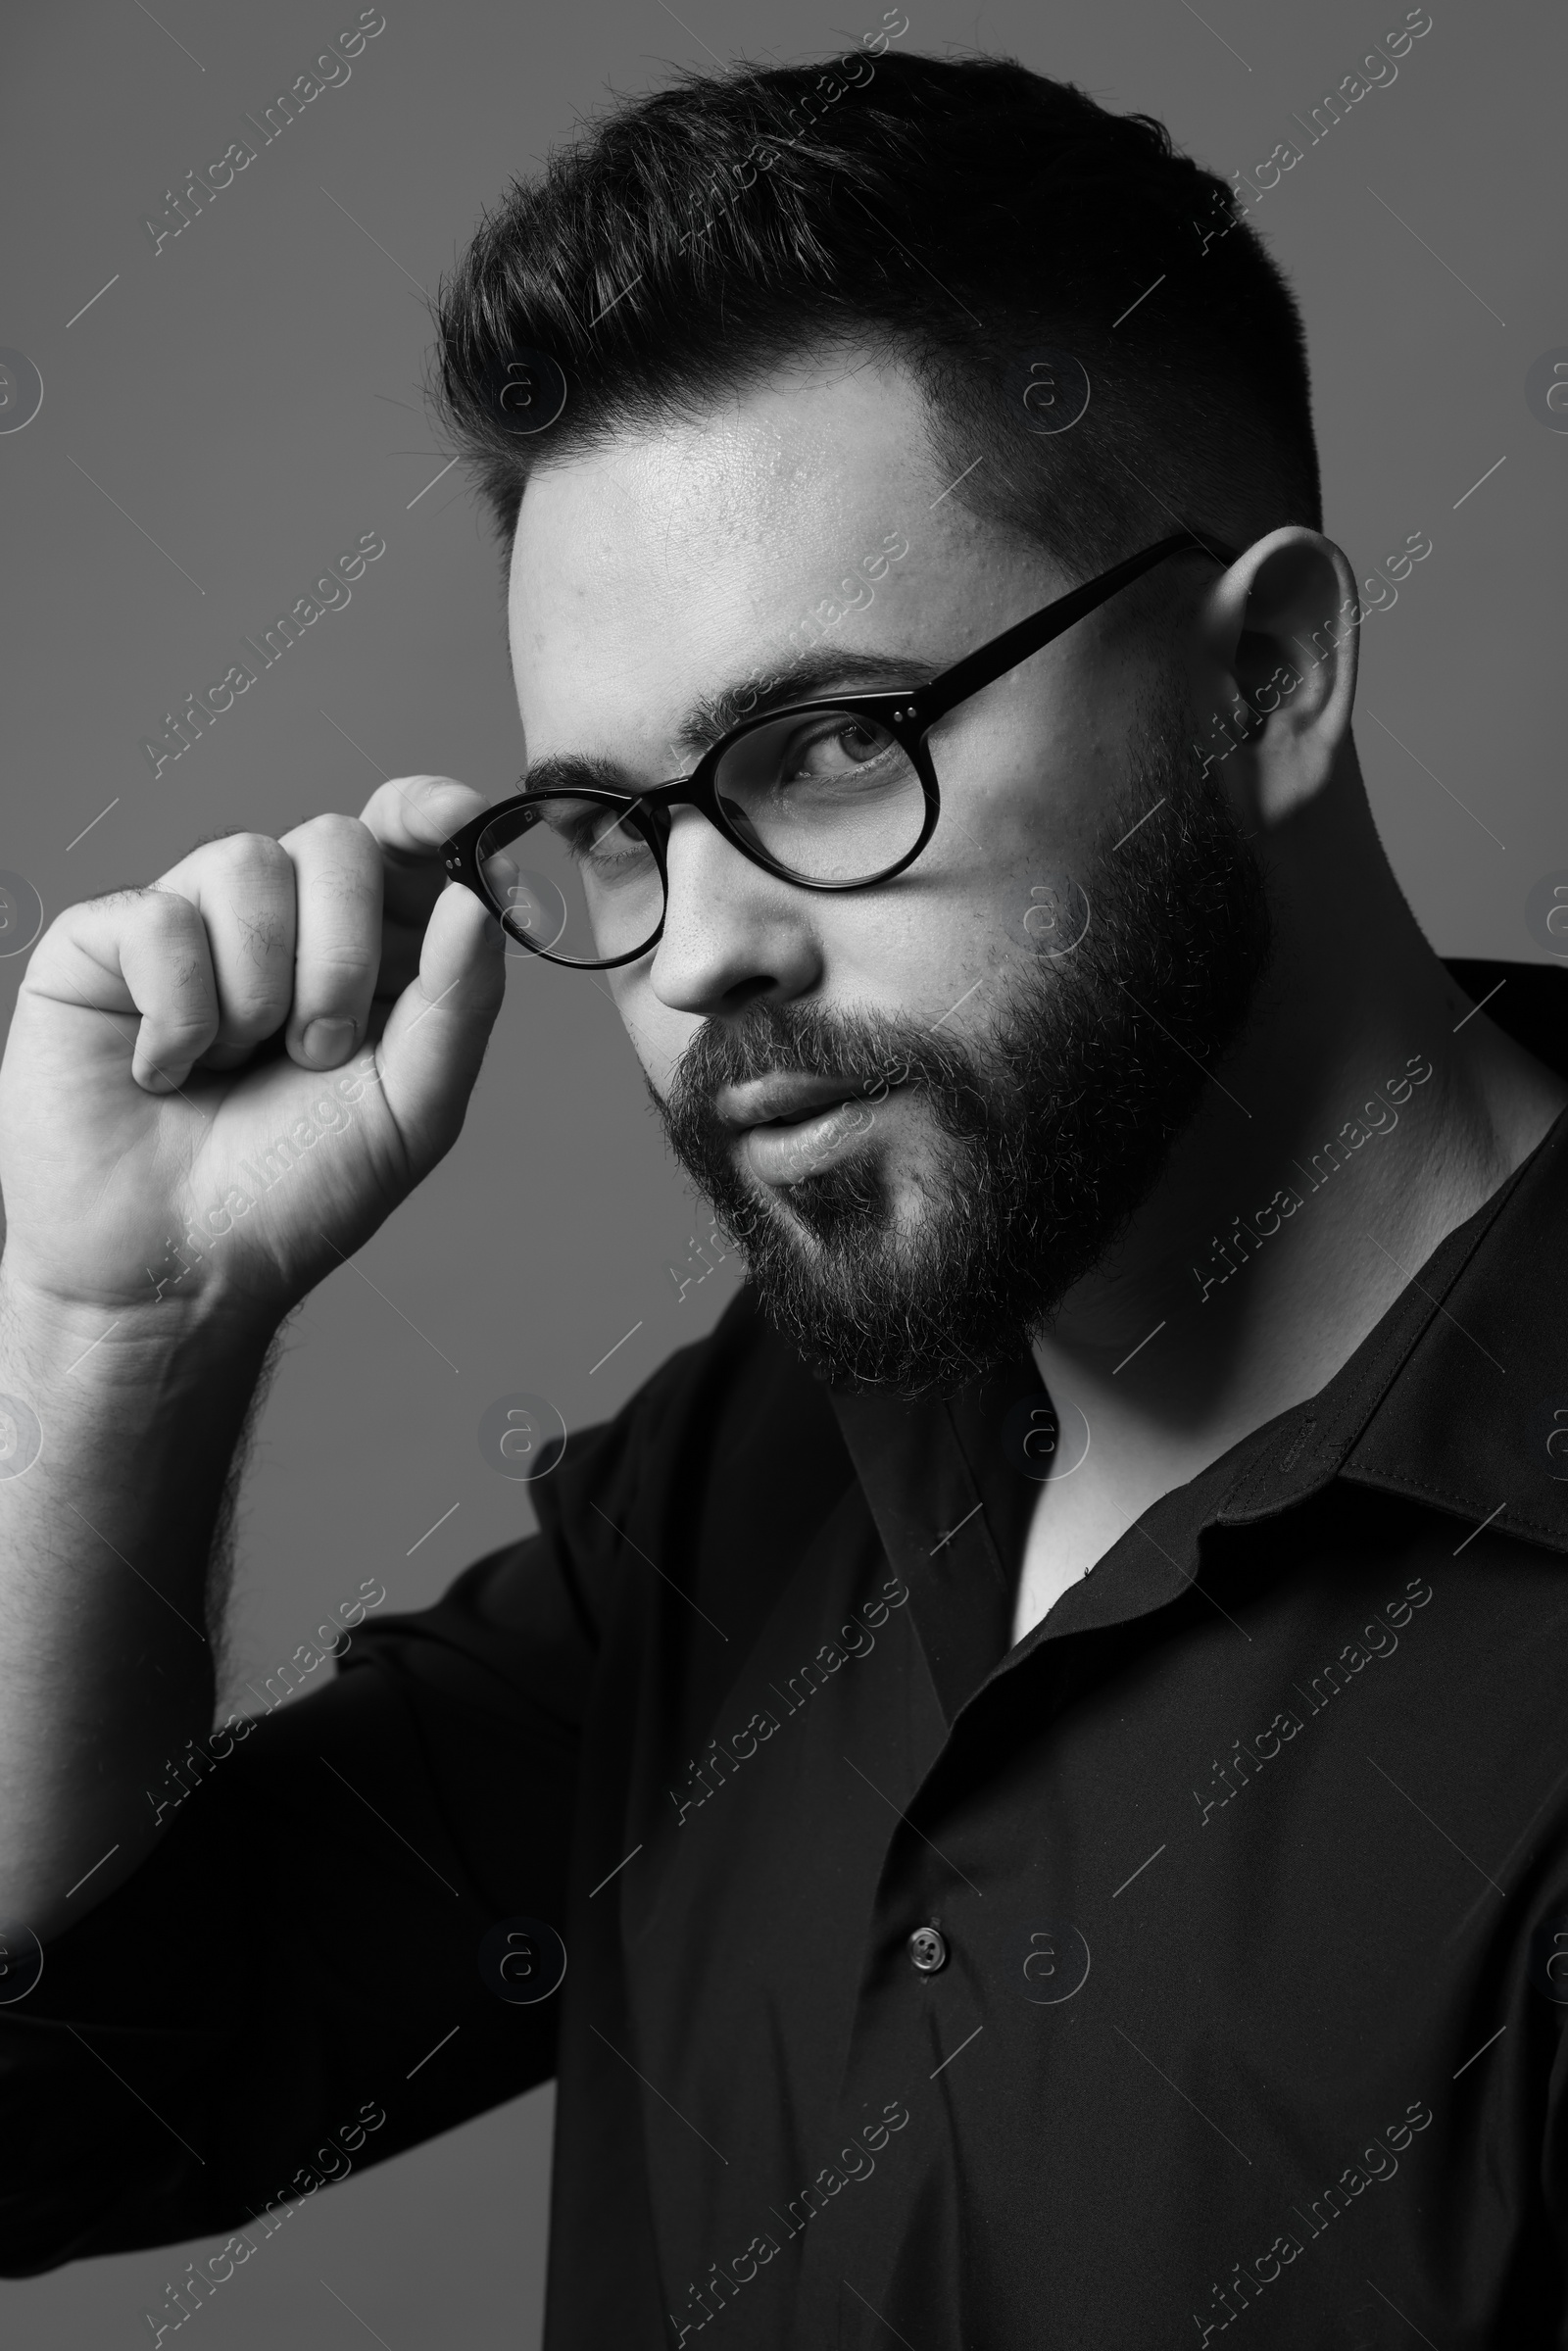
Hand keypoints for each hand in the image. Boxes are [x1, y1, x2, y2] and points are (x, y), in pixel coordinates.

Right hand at [0, 777, 505, 1329]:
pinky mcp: (102, 942)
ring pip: (247, 861)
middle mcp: (279, 921)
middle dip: (344, 958)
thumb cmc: (293, 1194)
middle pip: (335, 842)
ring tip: (235, 1065)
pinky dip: (181, 1011)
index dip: (427, 812)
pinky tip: (165, 1070)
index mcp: (365, 949)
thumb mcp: (413, 1110)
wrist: (175, 1268)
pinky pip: (161, 916)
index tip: (457, 821)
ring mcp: (188, 922)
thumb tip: (481, 896)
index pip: (399, 836)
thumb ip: (460, 1004)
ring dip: (261, 989)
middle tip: (316, 1054)